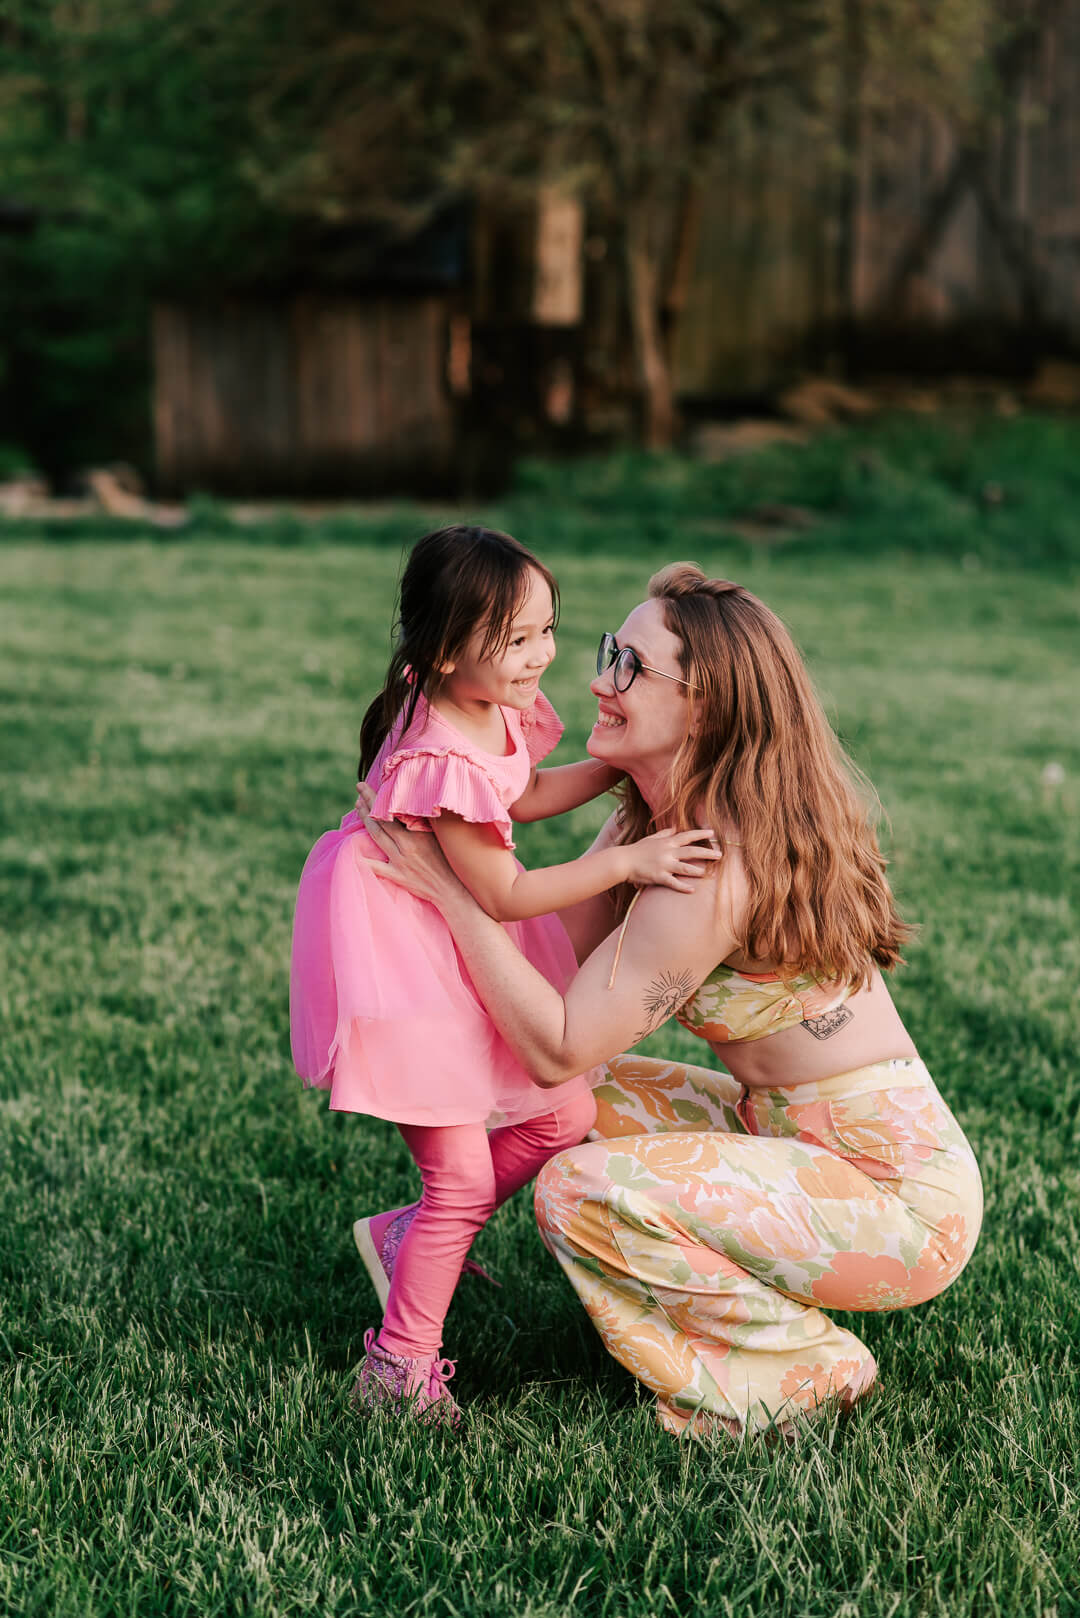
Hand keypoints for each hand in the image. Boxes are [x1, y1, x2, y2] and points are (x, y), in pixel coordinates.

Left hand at [353, 783, 470, 911]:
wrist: (453, 889)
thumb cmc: (450, 860)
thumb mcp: (441, 837)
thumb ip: (426, 823)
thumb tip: (413, 804)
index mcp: (420, 832)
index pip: (396, 810)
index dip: (382, 796)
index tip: (372, 785)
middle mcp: (409, 844)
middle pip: (383, 819)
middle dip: (369, 801)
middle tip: (359, 786)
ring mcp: (402, 861)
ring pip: (377, 836)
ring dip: (365, 819)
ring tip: (357, 806)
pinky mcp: (398, 876)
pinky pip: (376, 867)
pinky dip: (363, 859)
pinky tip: (350, 849)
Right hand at [620, 828, 722, 893]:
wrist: (622, 861)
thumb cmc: (636, 850)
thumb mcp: (651, 838)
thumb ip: (664, 833)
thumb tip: (674, 827)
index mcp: (666, 842)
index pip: (687, 836)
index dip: (700, 835)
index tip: (713, 834)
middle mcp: (667, 852)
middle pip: (691, 852)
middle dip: (707, 853)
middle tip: (720, 855)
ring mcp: (663, 865)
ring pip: (685, 868)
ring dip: (698, 871)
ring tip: (708, 873)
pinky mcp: (658, 877)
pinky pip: (673, 883)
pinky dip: (683, 887)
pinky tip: (692, 890)